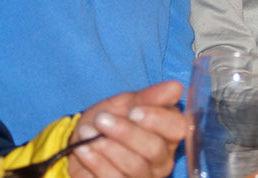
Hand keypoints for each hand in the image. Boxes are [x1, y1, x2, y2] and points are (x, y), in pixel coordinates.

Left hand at [67, 80, 185, 177]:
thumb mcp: (125, 103)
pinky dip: (96, 161)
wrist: (79, 144)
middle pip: (155, 149)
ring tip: (87, 131)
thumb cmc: (108, 120)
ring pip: (135, 166)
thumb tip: (175, 88)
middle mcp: (162, 159)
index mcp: (168, 133)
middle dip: (126, 133)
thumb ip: (149, 97)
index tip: (132, 110)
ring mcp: (145, 177)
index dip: (158, 119)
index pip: (178, 128)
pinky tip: (84, 148)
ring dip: (107, 146)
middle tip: (102, 119)